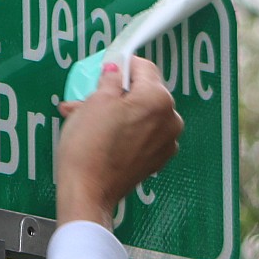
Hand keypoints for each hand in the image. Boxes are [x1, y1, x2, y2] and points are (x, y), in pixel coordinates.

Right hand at [54, 57, 183, 227]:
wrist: (88, 191)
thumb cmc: (89, 146)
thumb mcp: (95, 101)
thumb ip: (110, 79)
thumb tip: (115, 70)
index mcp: (158, 99)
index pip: (144, 67)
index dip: (122, 66)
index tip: (107, 70)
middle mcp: (170, 119)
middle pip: (146, 92)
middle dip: (120, 93)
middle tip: (94, 99)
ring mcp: (167, 143)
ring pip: (144, 115)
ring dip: (121, 113)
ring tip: (93, 121)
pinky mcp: (157, 160)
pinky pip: (144, 136)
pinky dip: (127, 132)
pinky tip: (105, 138)